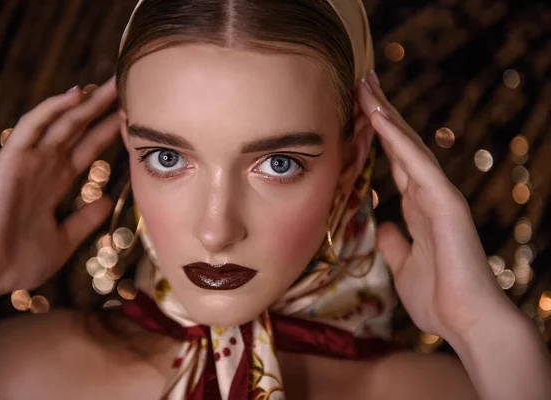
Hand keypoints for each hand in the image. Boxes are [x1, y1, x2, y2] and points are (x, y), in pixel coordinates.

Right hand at [0, 77, 118, 297]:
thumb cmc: (18, 262)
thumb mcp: (65, 239)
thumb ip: (85, 218)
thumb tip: (107, 200)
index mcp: (56, 183)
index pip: (89, 149)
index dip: (109, 131)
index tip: (133, 117)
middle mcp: (44, 167)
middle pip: (79, 130)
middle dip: (103, 109)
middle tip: (127, 87)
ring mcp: (28, 161)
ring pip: (61, 122)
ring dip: (86, 102)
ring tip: (111, 84)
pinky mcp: (11, 160)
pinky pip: (32, 127)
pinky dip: (52, 108)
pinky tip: (75, 94)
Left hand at [356, 71, 513, 342]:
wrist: (466, 322)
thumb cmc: (438, 299)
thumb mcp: (403, 266)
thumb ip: (394, 243)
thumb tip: (383, 226)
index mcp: (418, 208)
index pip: (394, 161)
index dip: (376, 136)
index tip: (357, 110)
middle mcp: (429, 195)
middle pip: (401, 145)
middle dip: (380, 113)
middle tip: (362, 81)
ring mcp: (439, 196)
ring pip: (409, 145)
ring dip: (386, 114)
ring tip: (366, 84)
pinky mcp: (446, 203)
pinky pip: (417, 164)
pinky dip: (397, 139)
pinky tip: (378, 116)